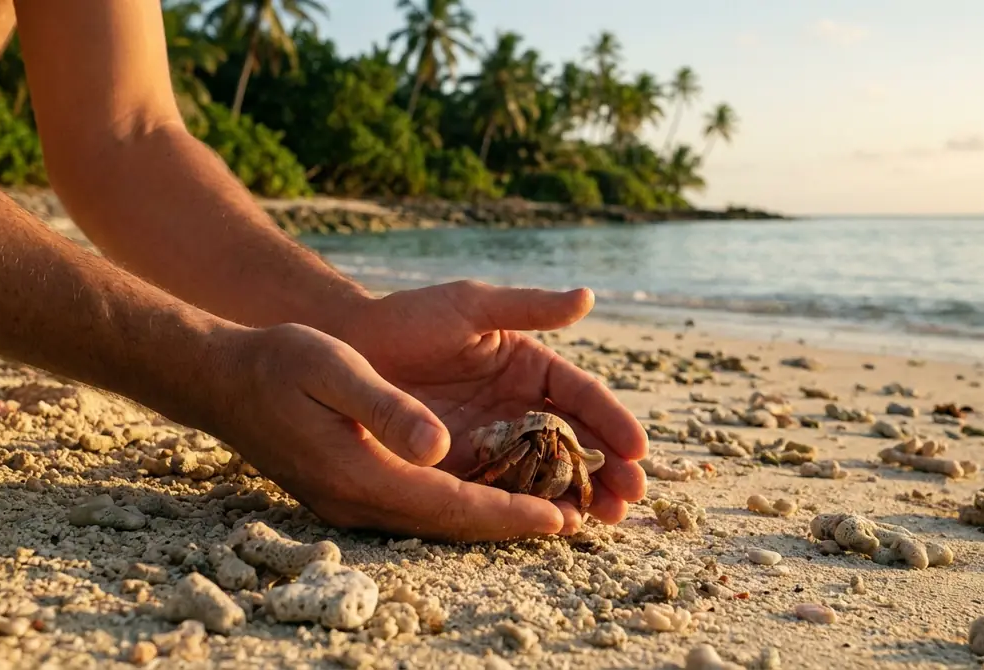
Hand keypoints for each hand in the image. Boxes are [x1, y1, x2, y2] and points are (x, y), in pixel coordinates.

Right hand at [206, 323, 566, 541]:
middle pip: (451, 524)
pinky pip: (416, 510)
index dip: (509, 515)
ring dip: (489, 522)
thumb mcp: (334, 370)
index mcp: (362, 474)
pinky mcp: (347, 491)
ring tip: (546, 517)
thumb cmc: (280, 362)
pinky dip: (459, 509)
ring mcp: (350, 502)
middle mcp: (359, 500)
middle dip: (512, 527)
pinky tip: (485, 497)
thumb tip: (437, 447)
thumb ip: (387, 409)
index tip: (560, 519)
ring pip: (435, 522)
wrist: (221, 380)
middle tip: (574, 526)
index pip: (452, 506)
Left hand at [335, 280, 648, 532]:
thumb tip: (586, 297)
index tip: (638, 449)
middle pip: (575, 440)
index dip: (612, 421)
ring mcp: (493, 439)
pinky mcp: (463, 467)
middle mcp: (518, 405)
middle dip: (607, 468)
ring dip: (580, 493)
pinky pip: (503, 489)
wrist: (345, 349)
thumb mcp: (472, 306)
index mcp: (530, 366)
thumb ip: (529, 307)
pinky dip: (532, 505)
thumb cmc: (409, 318)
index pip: (582, 395)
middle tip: (631, 497)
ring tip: (606, 518)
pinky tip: (557, 524)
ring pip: (547, 470)